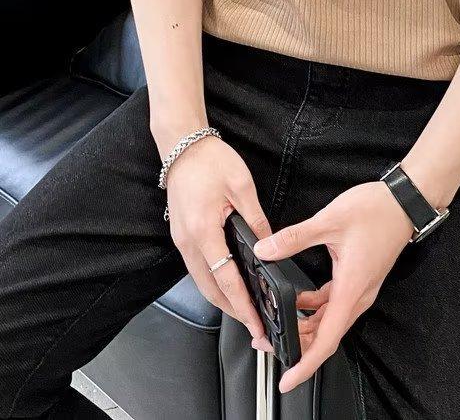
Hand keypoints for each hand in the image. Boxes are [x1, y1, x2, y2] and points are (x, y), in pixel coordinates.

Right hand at [163, 134, 273, 347]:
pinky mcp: (180, 235)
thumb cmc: (210, 160)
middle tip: (253, 324)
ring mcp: (181, 239)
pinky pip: (197, 267)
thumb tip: (268, 244)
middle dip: (232, 310)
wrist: (182, 146)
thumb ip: (256, 218)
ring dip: (221, 298)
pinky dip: (212, 281)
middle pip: (209, 289)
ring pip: (201, 281)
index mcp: (203, 230)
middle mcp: (187, 241)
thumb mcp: (242, 186)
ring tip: (244, 308)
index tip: (254, 322)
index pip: (225, 279)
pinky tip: (227, 283)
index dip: (241, 304)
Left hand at [253, 180, 415, 392]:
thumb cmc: (377, 210)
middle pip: (326, 335)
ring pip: (329, 321)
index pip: (326, 339)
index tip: (288, 380)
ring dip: (305, 328)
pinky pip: (334, 305)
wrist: (405, 201)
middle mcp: (358, 295)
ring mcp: (360, 289)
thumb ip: (295, 237)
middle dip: (297, 346)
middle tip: (269, 345)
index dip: (305, 364)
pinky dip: (314, 308)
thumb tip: (266, 250)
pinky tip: (298, 300)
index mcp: (351, 287)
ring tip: (279, 323)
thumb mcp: (330, 220)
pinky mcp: (359, 280)